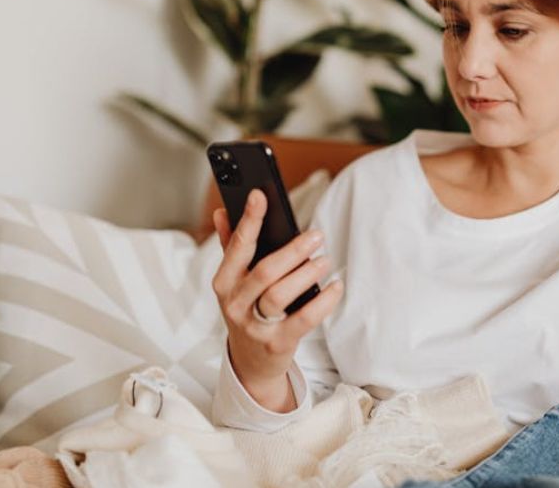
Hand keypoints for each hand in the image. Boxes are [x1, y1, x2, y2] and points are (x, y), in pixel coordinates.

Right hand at [210, 189, 342, 408]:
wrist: (251, 363)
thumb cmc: (247, 310)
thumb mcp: (234, 282)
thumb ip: (230, 246)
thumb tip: (222, 211)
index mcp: (224, 283)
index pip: (237, 246)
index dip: (249, 220)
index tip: (260, 195)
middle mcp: (235, 304)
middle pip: (265, 271)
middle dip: (293, 250)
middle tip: (317, 235)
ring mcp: (255, 326)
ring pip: (280, 295)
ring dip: (306, 274)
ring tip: (325, 260)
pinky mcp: (277, 343)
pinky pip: (303, 319)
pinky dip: (323, 301)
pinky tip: (335, 286)